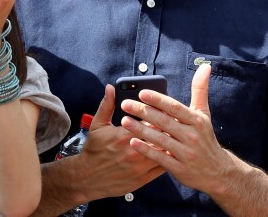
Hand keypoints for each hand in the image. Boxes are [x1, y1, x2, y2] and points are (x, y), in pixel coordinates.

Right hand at [69, 84, 165, 199]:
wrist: (89, 178)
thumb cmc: (94, 149)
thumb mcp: (97, 124)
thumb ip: (107, 104)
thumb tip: (111, 87)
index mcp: (124, 135)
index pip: (149, 121)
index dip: (159, 114)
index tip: (165, 109)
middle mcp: (134, 150)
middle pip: (159, 135)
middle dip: (169, 127)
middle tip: (176, 120)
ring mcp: (140, 166)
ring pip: (163, 152)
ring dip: (171, 143)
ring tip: (178, 135)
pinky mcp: (143, 179)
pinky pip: (162, 168)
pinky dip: (169, 159)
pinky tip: (173, 152)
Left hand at [121, 64, 227, 192]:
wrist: (218, 172)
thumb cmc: (205, 137)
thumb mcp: (204, 113)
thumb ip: (200, 90)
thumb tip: (205, 66)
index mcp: (196, 120)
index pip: (174, 107)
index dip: (158, 100)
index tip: (141, 92)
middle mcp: (192, 136)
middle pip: (164, 122)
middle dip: (143, 112)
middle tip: (125, 104)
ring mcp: (186, 154)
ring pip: (160, 139)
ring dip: (140, 130)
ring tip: (124, 121)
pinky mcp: (180, 169)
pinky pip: (160, 158)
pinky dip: (146, 150)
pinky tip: (133, 142)